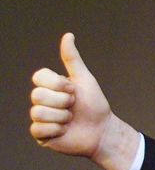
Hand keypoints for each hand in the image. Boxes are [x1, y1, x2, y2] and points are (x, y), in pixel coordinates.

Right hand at [30, 33, 138, 169]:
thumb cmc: (94, 104)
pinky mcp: (40, 134)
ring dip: (61, 117)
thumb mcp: (84, 79)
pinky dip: (56, 130)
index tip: (73, 90)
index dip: (58, 84)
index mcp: (50, 86)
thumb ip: (72, 59)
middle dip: (62, 101)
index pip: (39, 77)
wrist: (102, 130)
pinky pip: (38, 129)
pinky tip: (65, 131)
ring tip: (71, 120)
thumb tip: (68, 35)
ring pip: (37, 112)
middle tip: (73, 106)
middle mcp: (42, 100)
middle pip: (37, 95)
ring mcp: (40, 118)